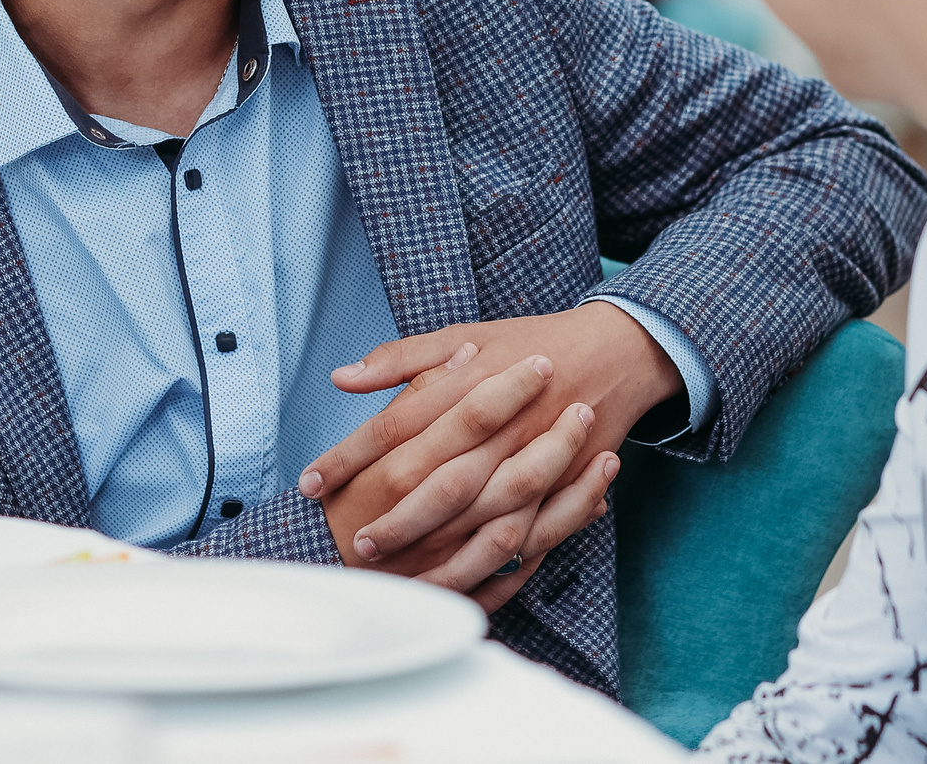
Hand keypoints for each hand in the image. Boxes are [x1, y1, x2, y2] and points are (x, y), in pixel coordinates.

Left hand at [305, 305, 679, 580]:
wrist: (614, 351)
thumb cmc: (528, 344)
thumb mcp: (462, 335)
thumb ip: (401, 358)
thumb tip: (341, 377)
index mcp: (473, 383)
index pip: (398, 424)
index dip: (351, 456)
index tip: (311, 483)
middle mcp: (505, 428)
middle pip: (445, 482)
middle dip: (399, 520)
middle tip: (356, 545)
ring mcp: (540, 464)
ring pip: (491, 524)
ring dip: (447, 557)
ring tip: (405, 580)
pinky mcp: (564, 491)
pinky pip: (533, 544)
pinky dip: (500, 572)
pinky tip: (464, 590)